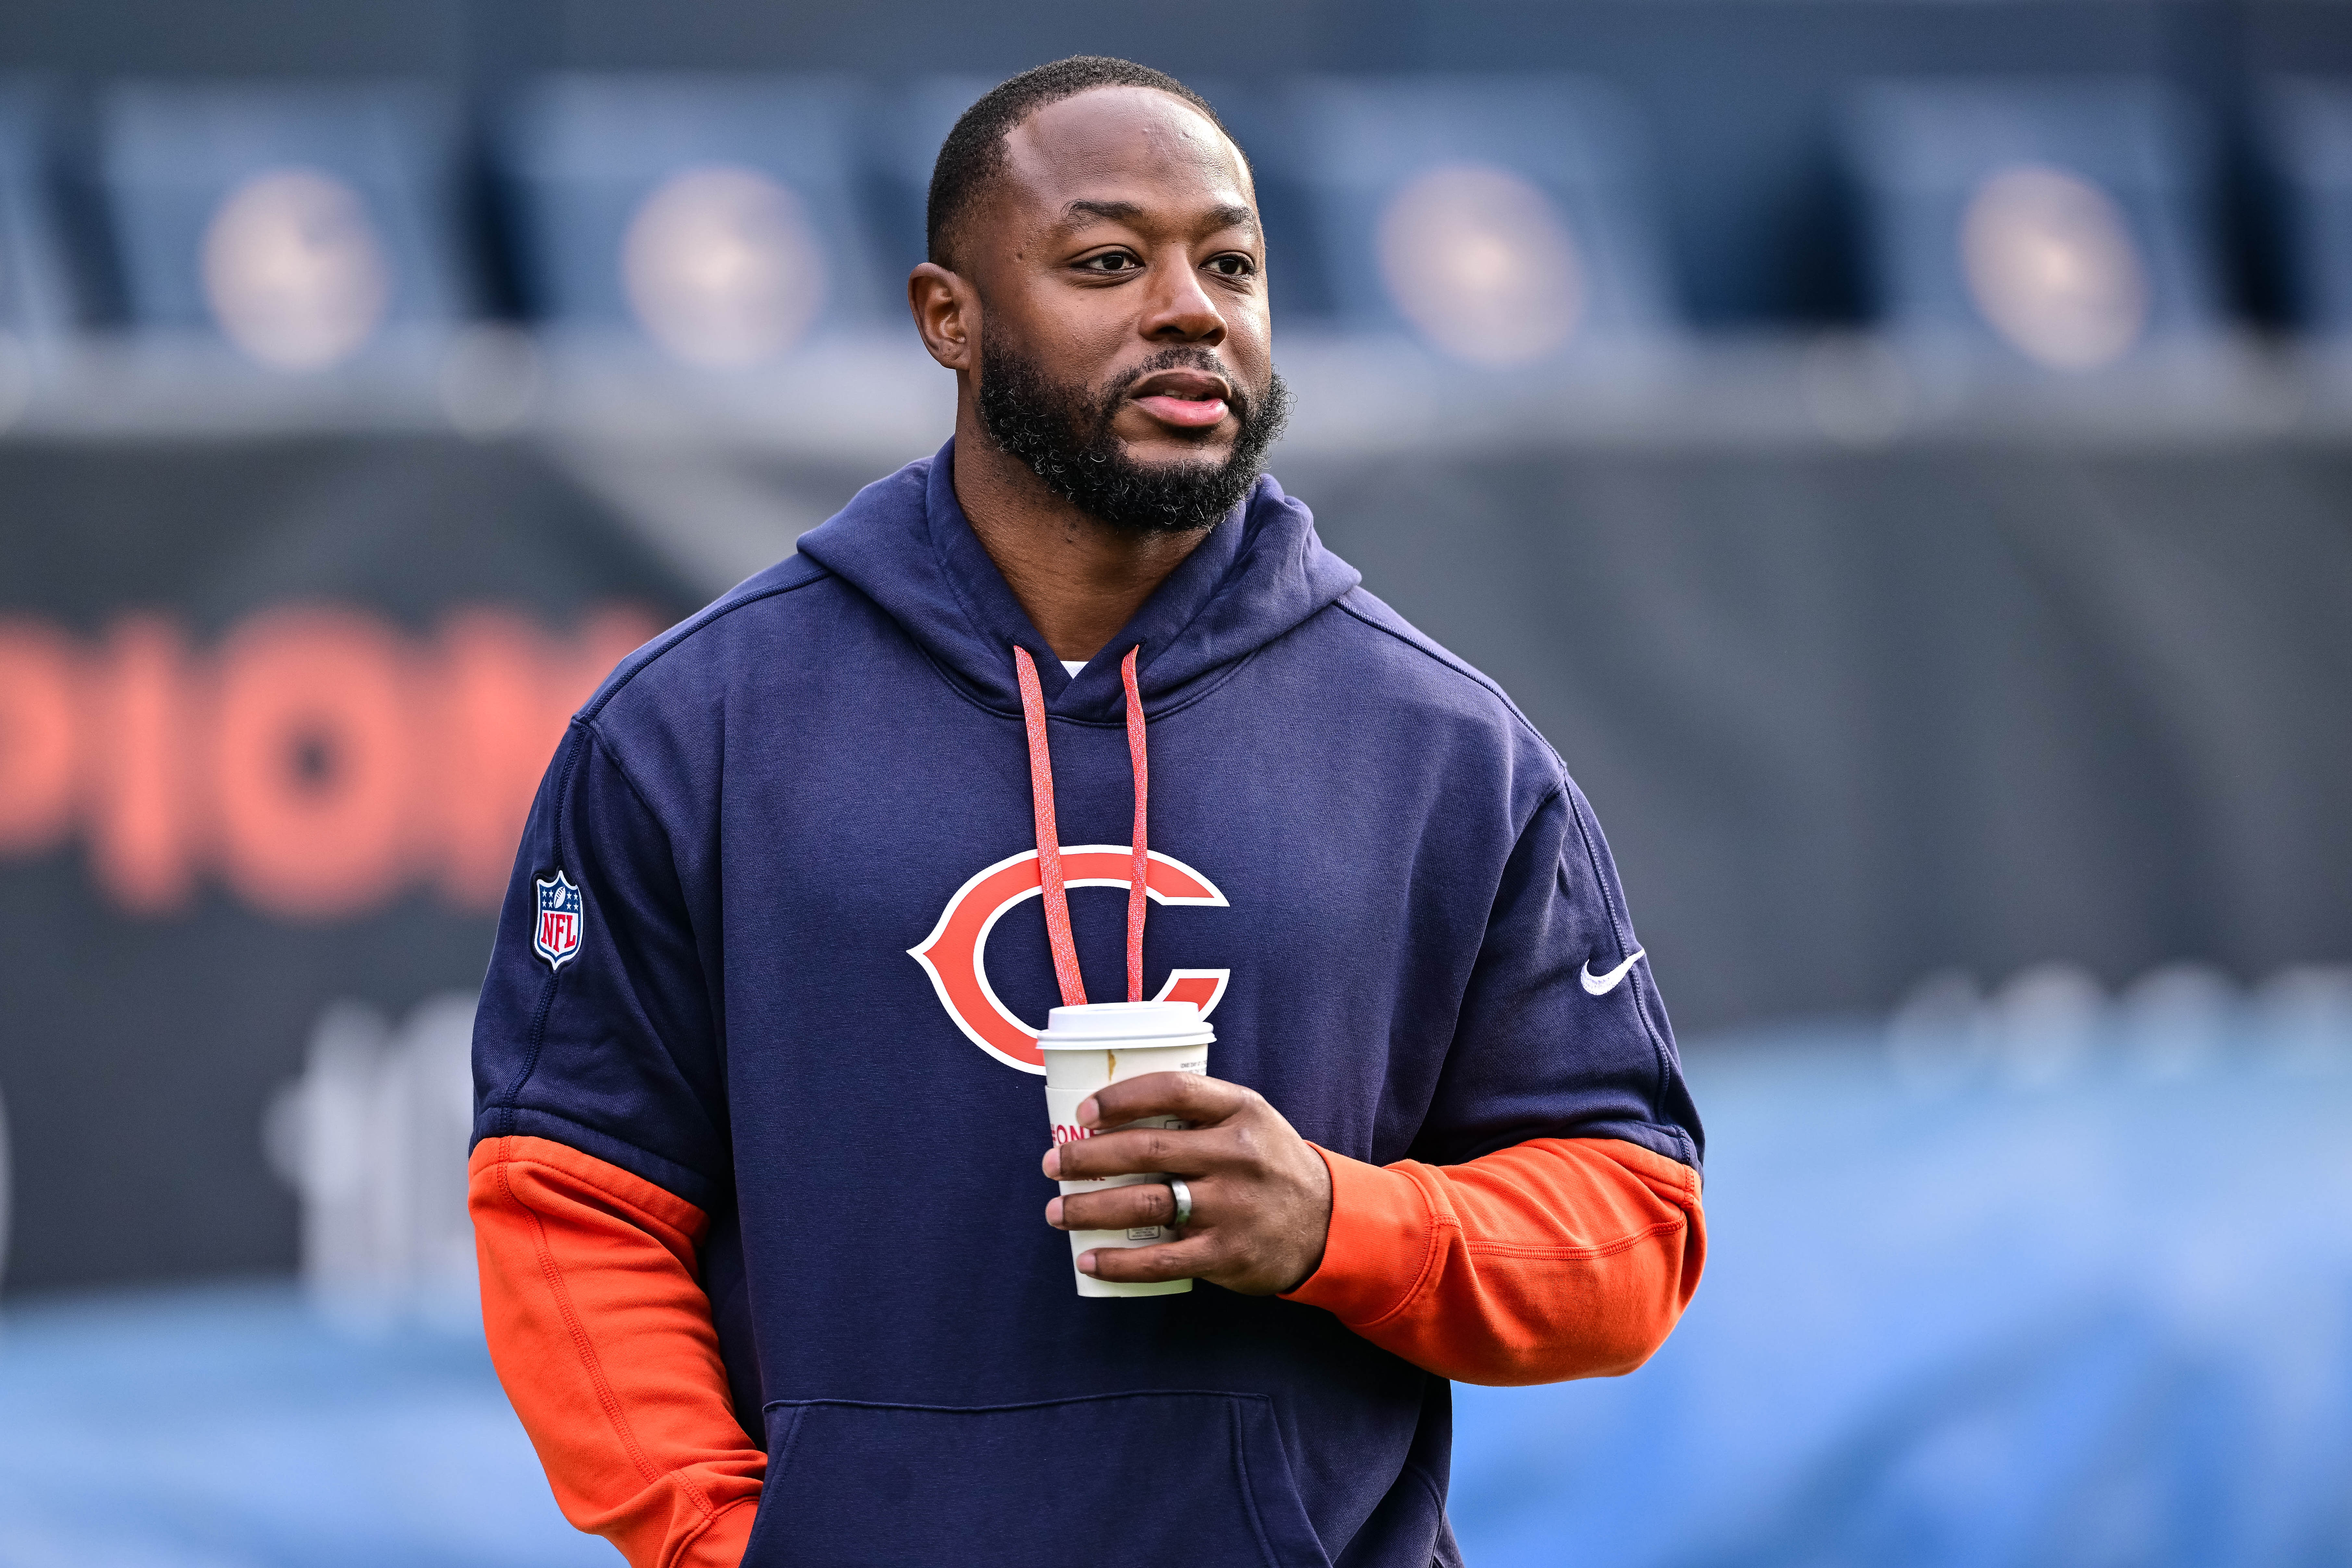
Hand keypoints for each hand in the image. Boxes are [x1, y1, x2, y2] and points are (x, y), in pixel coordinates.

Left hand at [1040, 1072, 1333, 1294]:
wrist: (1327, 1223)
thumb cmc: (1270, 1164)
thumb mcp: (1251, 1119)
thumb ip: (1199, 1110)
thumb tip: (1116, 1112)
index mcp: (1240, 1112)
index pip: (1172, 1090)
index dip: (1121, 1098)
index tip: (1084, 1113)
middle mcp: (1237, 1155)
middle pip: (1147, 1148)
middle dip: (1088, 1157)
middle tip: (1052, 1164)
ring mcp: (1233, 1207)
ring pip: (1146, 1204)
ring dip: (1090, 1210)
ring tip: (1057, 1212)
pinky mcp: (1227, 1253)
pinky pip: (1161, 1260)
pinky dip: (1118, 1262)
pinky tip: (1087, 1260)